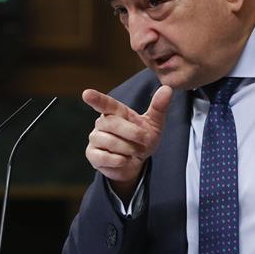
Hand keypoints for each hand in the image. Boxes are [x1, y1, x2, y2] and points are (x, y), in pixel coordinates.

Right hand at [82, 85, 172, 201]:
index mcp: (116, 112)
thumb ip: (159, 107)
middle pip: (112, 123)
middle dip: (132, 133)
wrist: (135, 164)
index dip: (96, 99)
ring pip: (109, 141)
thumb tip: (168, 89)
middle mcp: (102, 122)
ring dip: (128, 148)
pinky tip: (124, 160)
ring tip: (134, 152)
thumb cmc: (142, 141)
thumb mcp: (154, 124)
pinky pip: (103, 157)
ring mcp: (95, 138)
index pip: (105, 104)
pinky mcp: (92, 154)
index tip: (86, 94)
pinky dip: (118, 160)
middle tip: (145, 140)